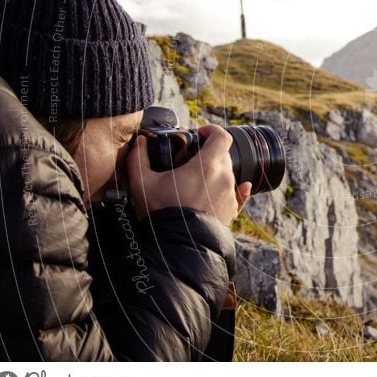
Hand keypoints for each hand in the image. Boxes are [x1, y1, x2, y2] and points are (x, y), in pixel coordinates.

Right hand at [127, 124, 252, 227]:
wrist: (176, 246)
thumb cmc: (161, 213)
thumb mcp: (142, 183)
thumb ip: (138, 158)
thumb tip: (140, 142)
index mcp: (206, 166)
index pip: (221, 136)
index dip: (212, 129)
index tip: (200, 133)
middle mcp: (224, 178)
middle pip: (223, 155)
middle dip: (209, 152)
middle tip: (191, 159)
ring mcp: (230, 195)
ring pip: (228, 174)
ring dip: (215, 172)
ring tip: (196, 181)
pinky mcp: (232, 211)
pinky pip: (238, 194)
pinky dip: (235, 188)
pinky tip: (238, 187)